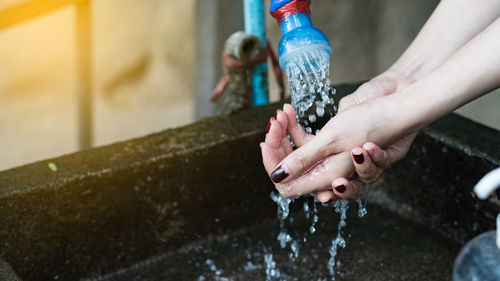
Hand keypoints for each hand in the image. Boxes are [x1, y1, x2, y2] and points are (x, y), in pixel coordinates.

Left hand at [261, 70, 416, 200]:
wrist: (394, 103)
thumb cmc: (368, 123)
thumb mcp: (331, 140)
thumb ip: (303, 160)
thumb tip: (276, 178)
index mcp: (327, 177)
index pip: (288, 186)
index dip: (274, 168)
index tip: (266, 144)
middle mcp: (326, 171)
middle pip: (288, 169)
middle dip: (277, 145)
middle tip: (274, 121)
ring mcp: (327, 157)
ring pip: (294, 152)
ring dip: (285, 131)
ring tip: (283, 112)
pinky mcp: (328, 142)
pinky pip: (304, 139)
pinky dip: (295, 126)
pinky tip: (289, 110)